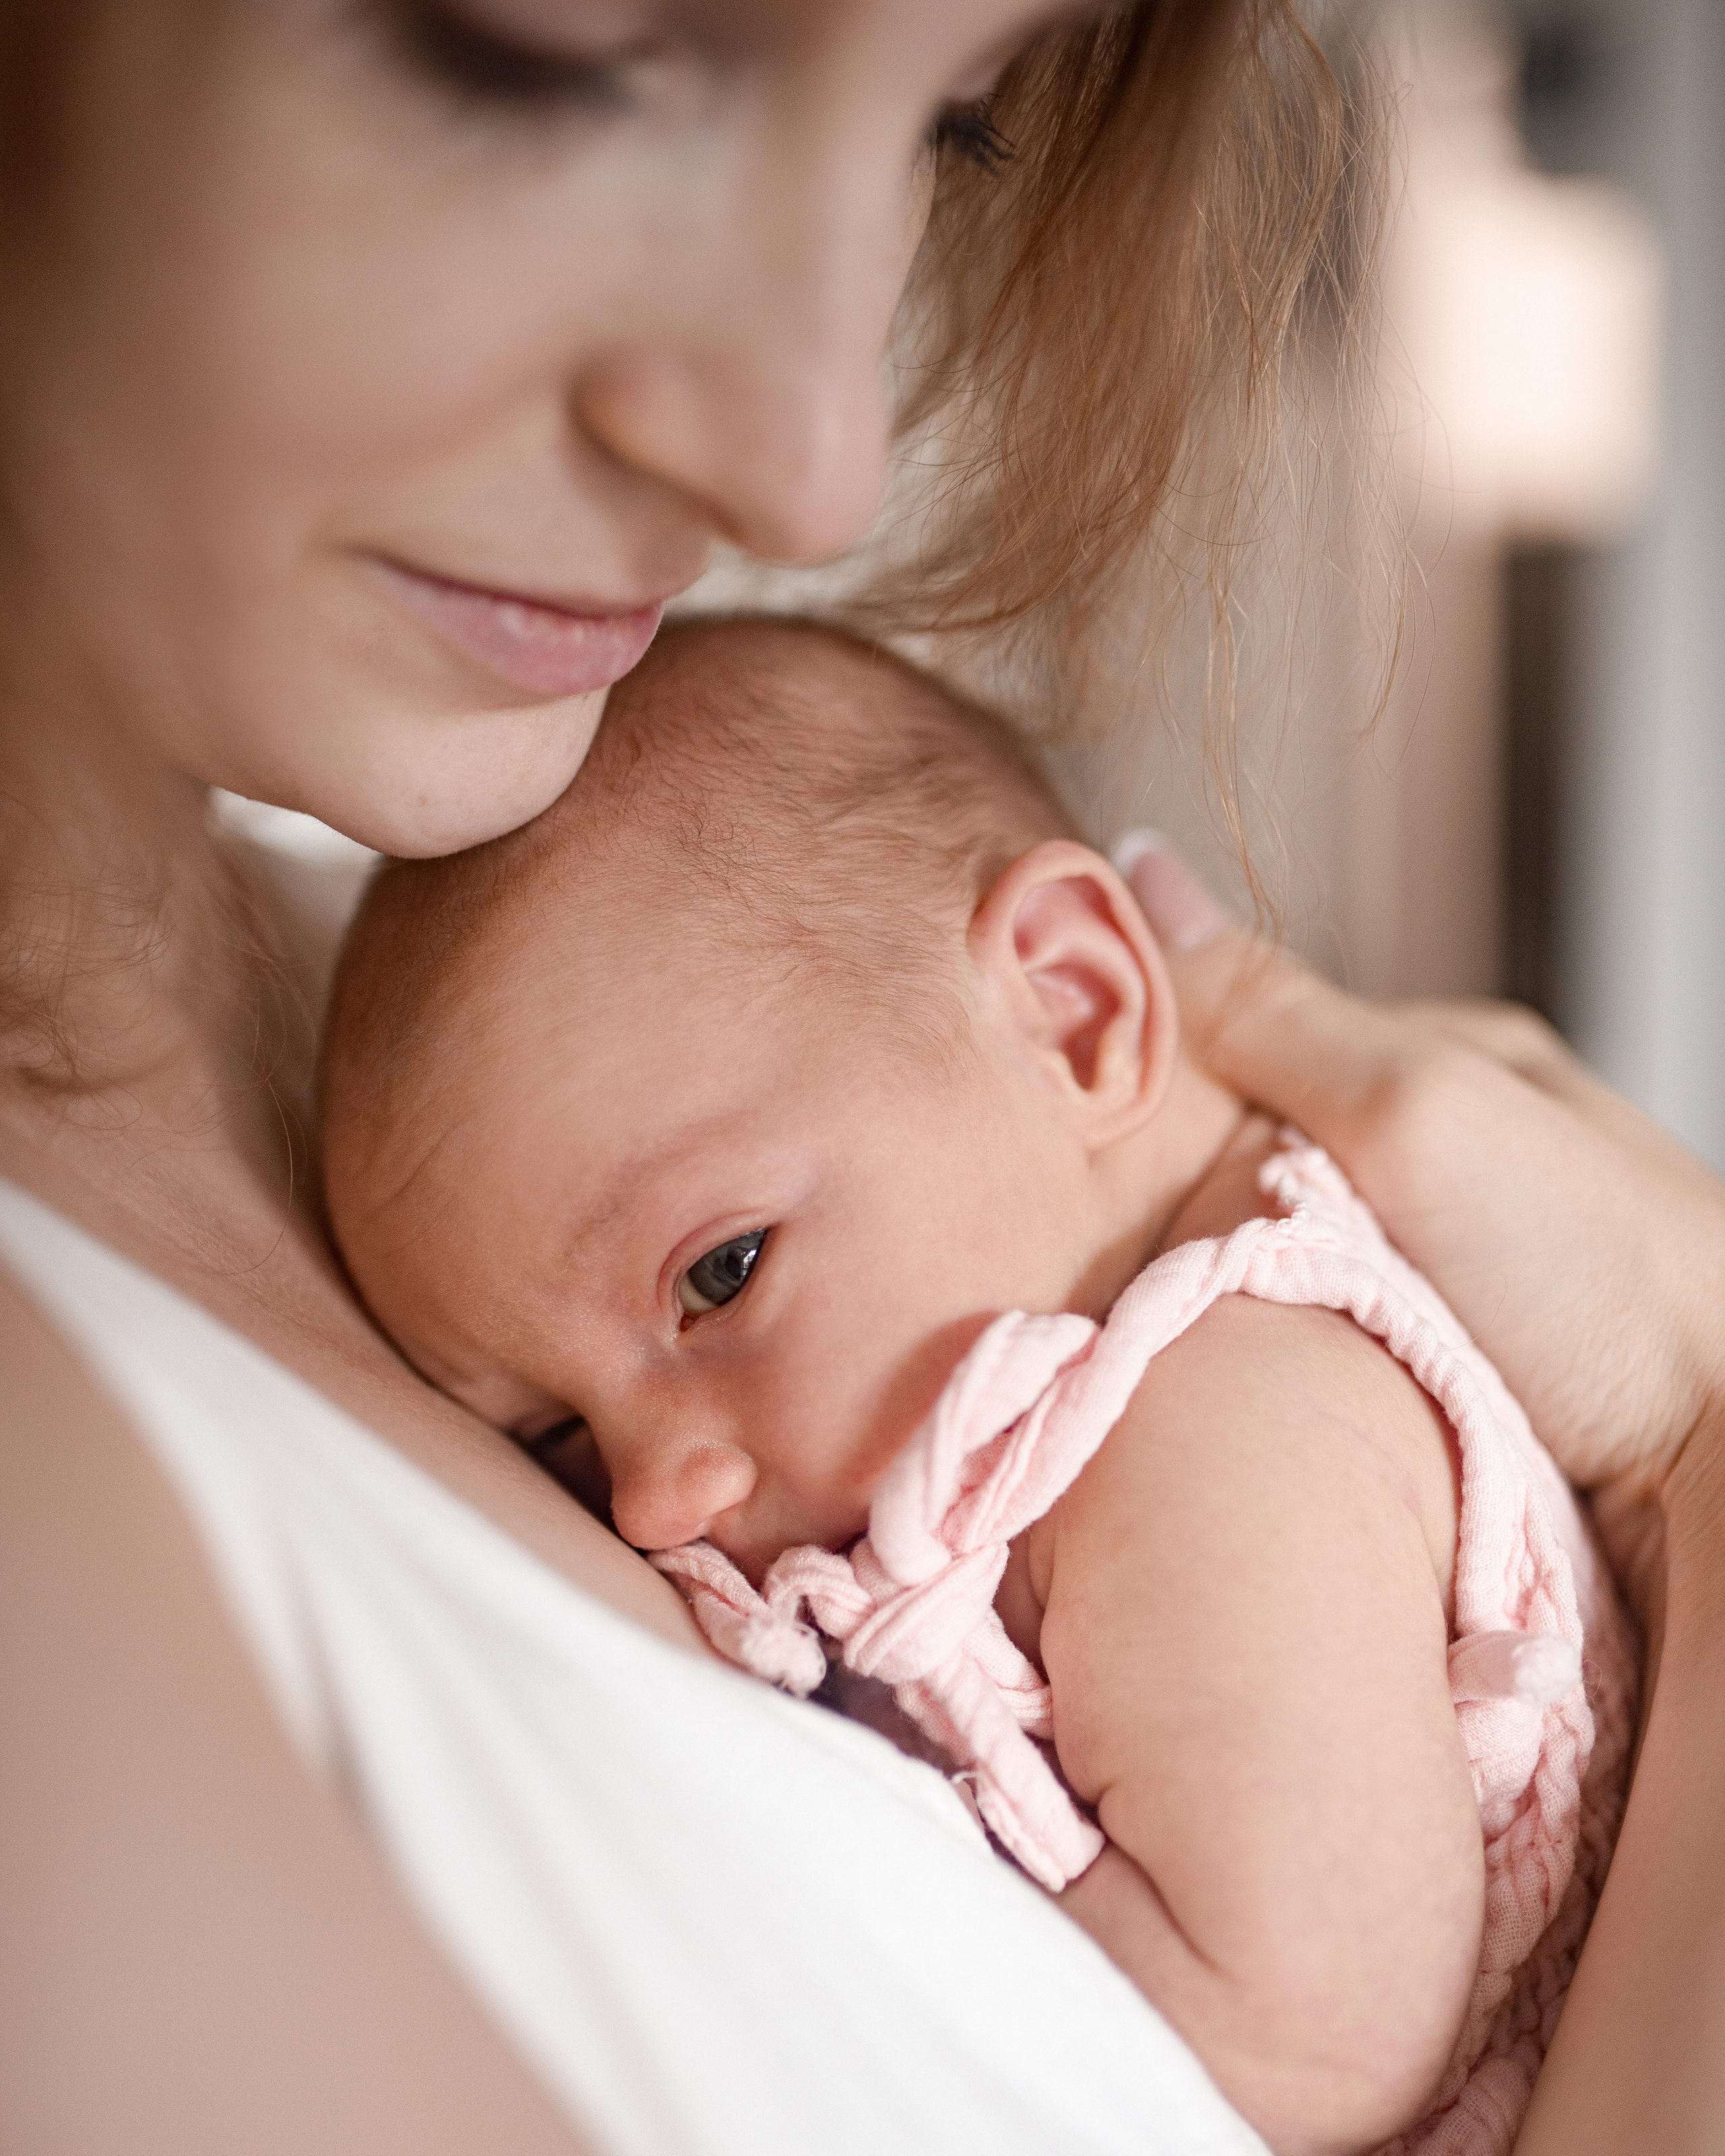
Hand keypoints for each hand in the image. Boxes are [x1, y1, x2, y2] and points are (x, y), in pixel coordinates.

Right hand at [1116, 834, 1724, 1621]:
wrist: (1719, 1469)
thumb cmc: (1600, 1278)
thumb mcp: (1415, 1109)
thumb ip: (1270, 1012)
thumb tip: (1133, 867)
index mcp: (1451, 1065)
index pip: (1251, 1046)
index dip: (1165, 1090)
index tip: (1090, 1147)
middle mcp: (1454, 1160)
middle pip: (1260, 1164)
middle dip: (1196, 1211)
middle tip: (1150, 1272)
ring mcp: (1457, 1275)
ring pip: (1281, 1268)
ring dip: (1236, 1307)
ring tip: (1197, 1347)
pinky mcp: (1449, 1383)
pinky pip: (1318, 1359)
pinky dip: (1281, 1374)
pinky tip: (1255, 1398)